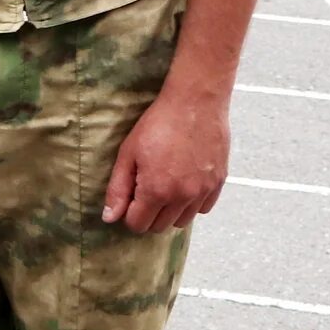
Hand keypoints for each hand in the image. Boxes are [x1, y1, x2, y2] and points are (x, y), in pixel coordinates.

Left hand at [101, 86, 229, 233]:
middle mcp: (182, 197)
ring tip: (165, 186)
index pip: (138, 224)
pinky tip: (184, 183)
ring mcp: (203, 191)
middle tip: (145, 190)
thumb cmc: (158, 124)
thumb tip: (110, 217)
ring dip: (170, 211)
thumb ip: (118, 189)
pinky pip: (203, 208)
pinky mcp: (218, 183)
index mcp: (156, 191)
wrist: (195, 103)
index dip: (129, 214)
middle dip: (148, 214)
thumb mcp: (128, 154)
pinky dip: (192, 203)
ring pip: (183, 221)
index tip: (130, 198)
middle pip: (160, 226)